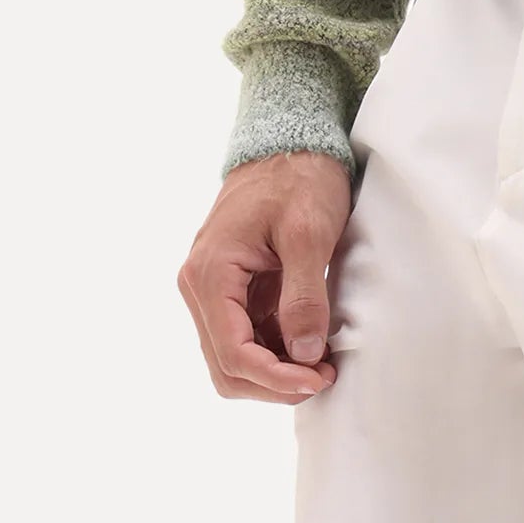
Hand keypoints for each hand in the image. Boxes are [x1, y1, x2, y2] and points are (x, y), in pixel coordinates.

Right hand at [179, 151, 350, 402]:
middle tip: (322, 378)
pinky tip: (308, 344)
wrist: (291, 140)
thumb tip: (303, 355)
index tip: (317, 380)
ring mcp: (214, 288)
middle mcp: (200, 286)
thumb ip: (303, 295)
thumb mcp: (308, 232)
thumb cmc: (299, 177)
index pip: (232, 352)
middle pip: (227, 365)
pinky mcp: (233, 287)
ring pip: (234, 355)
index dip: (274, 378)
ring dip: (274, 370)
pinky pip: (246, 334)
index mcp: (210, 274)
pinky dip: (274, 348)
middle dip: (273, 382)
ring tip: (320, 364)